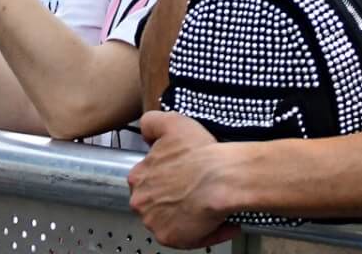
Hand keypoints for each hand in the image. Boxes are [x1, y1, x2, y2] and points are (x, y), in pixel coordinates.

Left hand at [128, 112, 239, 248]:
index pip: (149, 181)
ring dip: (190, 217)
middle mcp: (140, 202)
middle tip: (198, 192)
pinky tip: (224, 224)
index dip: (168, 178)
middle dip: (175, 199)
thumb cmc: (200, 153)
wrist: (221, 178)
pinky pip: (191, 239)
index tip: (183, 177)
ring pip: (172, 221)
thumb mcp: (172, 122)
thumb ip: (151, 123)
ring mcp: (154, 223)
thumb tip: (146, 133)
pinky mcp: (172, 239)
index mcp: (138, 177)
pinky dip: (208, 234)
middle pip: (157, 203)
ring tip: (210, 208)